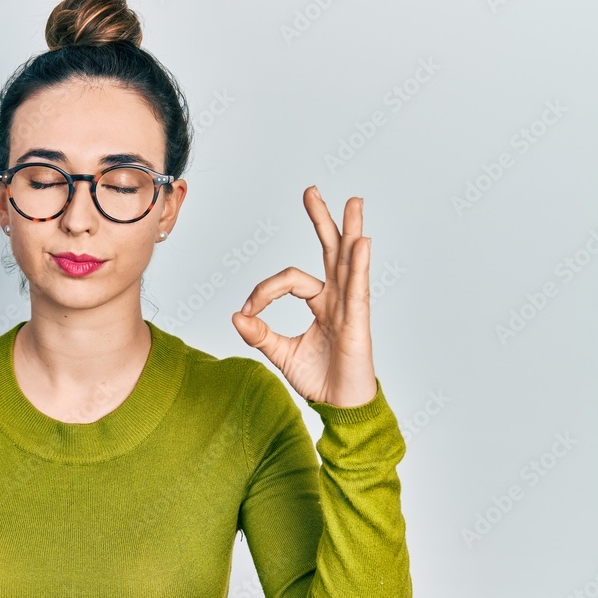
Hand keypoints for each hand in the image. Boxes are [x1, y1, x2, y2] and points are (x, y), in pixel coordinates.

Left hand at [231, 185, 376, 407]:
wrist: (339, 406)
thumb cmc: (318, 379)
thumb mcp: (280, 354)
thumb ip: (260, 335)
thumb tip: (236, 316)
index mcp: (320, 303)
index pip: (288, 280)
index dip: (263, 292)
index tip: (247, 313)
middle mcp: (337, 298)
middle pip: (330, 251)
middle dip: (321, 220)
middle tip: (311, 191)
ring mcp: (350, 306)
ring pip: (349, 261)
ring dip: (349, 230)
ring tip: (353, 201)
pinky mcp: (358, 320)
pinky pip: (358, 287)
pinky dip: (359, 264)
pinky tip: (361, 242)